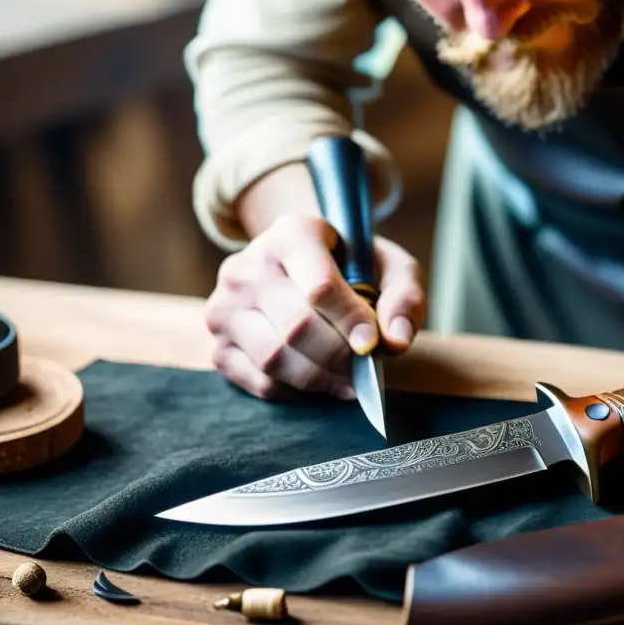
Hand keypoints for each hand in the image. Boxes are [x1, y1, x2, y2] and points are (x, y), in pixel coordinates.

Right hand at [205, 214, 426, 399]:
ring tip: (349, 378)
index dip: (350, 321)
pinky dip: (298, 390)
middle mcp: (247, 267)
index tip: (372, 343)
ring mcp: (224, 307)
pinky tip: (322, 380)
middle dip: (340, 355)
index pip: (319, 287)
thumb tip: (396, 341)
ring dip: (321, 378)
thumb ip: (405, 297)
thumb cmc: (354, 268)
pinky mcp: (218, 345)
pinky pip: (261, 382)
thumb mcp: (391, 267)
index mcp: (291, 234)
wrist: (302, 267)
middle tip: (365, 367)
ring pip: (275, 358)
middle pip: (297, 327)